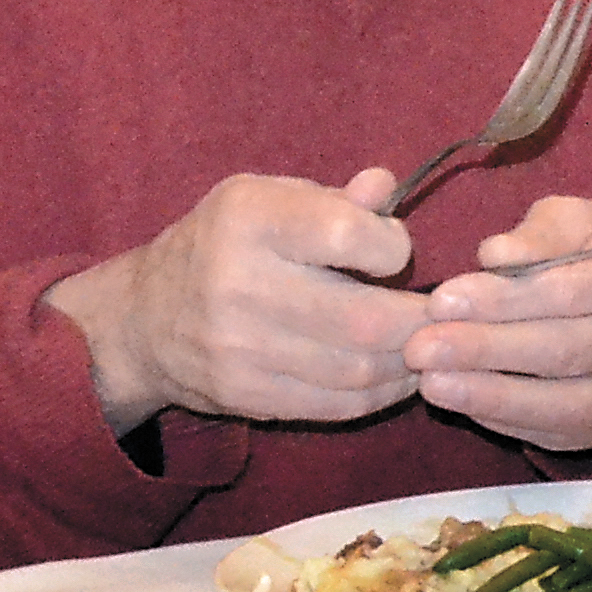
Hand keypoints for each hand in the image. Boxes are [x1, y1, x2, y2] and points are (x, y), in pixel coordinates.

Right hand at [41, 168, 424, 436]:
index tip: (395, 250)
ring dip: (409, 361)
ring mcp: (239, 350)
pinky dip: (380, 394)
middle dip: (421, 320)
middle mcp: (239, 285)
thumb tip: (387, 186)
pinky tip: (398, 375)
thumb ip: (333, 199)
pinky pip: (334, 404)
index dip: (392, 246)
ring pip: (357, 370)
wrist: (143, 319)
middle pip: (363, 319)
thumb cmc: (225, 243)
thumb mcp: (267, 199)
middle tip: (448, 314)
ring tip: (428, 345)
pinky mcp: (245, 396)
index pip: (348, 236)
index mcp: (250, 220)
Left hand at [403, 199, 591, 452]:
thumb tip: (494, 254)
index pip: (576, 290)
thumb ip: (539, 233)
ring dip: (492, 397)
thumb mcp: (577, 219)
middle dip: (487, 350)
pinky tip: (465, 402)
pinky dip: (509, 421)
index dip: (506, 298)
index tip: (441, 298)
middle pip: (568, 350)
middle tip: (420, 349)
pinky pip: (563, 433)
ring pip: (568, 404)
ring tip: (431, 385)